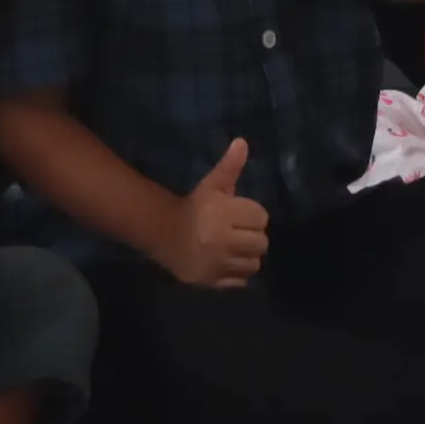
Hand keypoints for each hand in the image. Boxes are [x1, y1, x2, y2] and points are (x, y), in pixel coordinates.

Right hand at [159, 136, 270, 286]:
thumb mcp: (212, 185)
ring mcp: (217, 263)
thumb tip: (242, 142)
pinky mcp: (212, 281)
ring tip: (236, 248)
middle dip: (253, 236)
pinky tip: (229, 262)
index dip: (253, 215)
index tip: (242, 214)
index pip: (261, 218)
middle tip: (240, 232)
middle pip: (261, 243)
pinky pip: (240, 281)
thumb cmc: (194, 206)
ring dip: (248, 256)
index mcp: (224, 214)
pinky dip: (238, 273)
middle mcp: (222, 240)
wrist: (164, 233)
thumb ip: (230, 167)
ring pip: (253, 264)